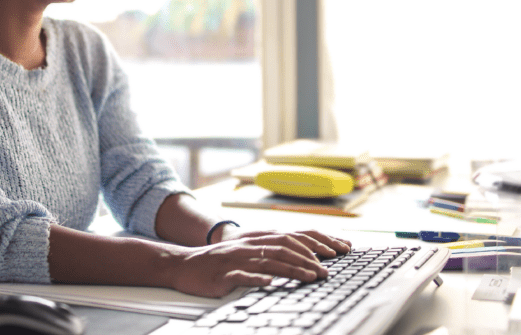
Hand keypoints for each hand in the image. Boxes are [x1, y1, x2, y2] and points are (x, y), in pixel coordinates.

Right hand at [163, 232, 350, 297]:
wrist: (184, 265)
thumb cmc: (218, 262)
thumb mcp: (248, 253)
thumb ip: (271, 252)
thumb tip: (303, 256)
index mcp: (258, 239)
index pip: (293, 237)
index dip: (316, 242)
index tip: (337, 252)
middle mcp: (250, 245)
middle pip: (284, 247)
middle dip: (309, 258)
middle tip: (327, 271)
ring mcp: (236, 259)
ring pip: (268, 260)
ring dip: (292, 268)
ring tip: (310, 276)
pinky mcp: (223, 274)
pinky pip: (242, 275)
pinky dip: (257, 278)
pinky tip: (269, 282)